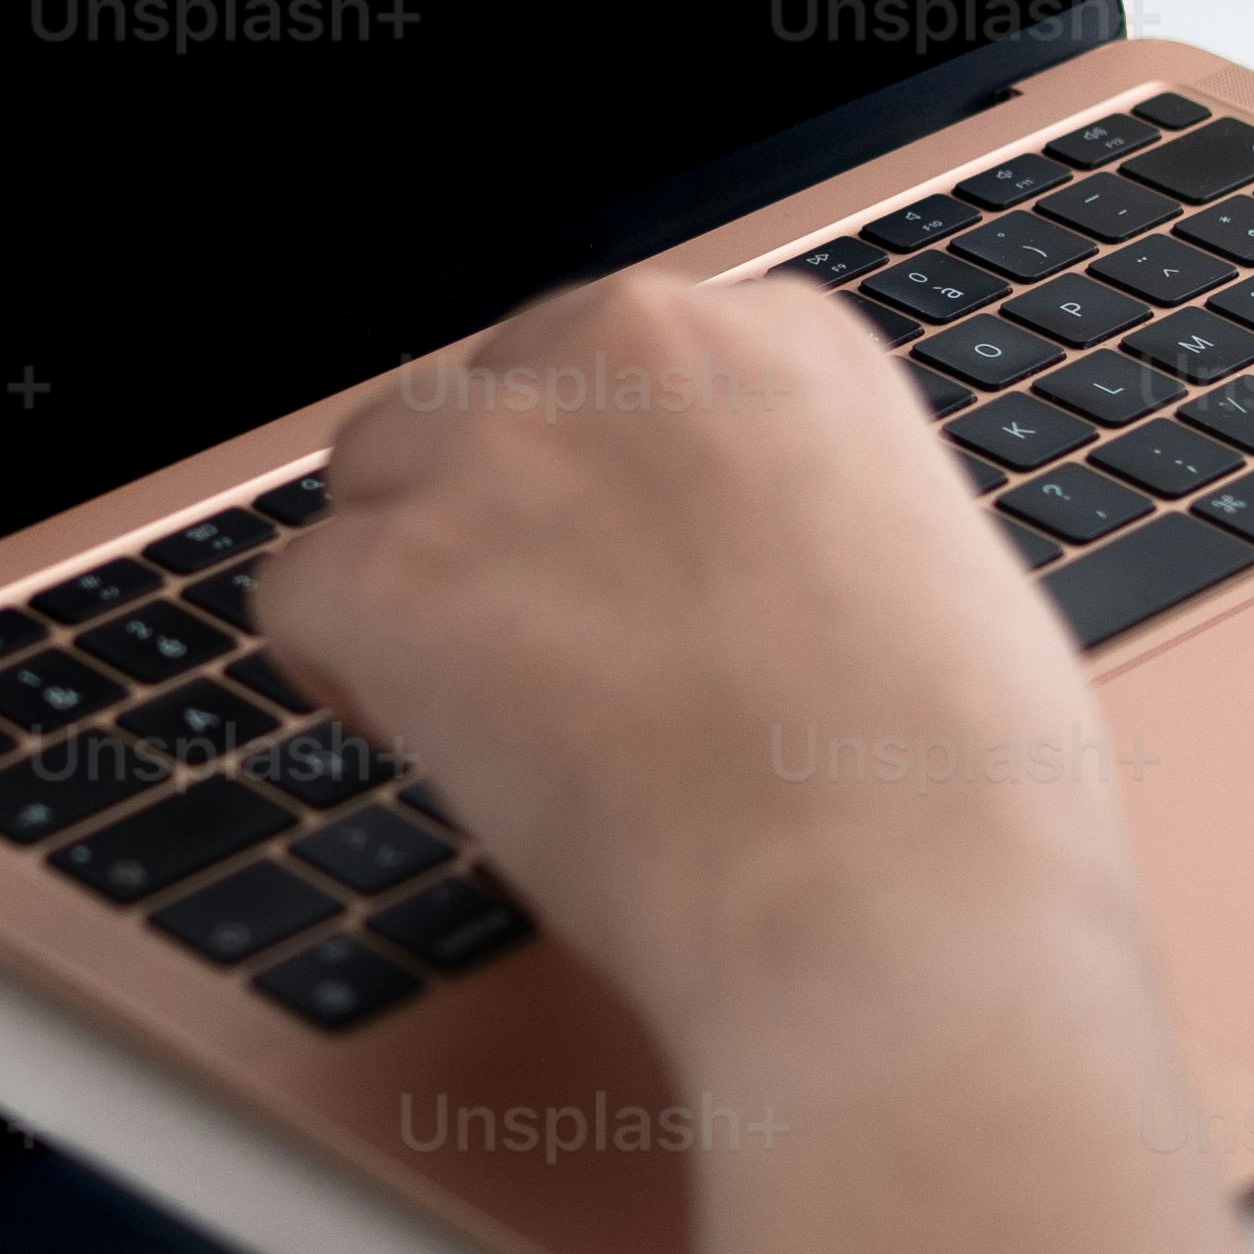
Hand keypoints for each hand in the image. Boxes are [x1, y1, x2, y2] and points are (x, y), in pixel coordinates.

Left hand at [255, 269, 1157, 1084]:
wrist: (897, 913)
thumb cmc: (956, 798)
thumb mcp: (927, 564)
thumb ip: (805, 510)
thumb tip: (736, 556)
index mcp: (778, 340)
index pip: (609, 365)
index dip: (597, 490)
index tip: (617, 582)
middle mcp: (634, 352)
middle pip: (479, 401)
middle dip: (492, 519)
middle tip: (550, 658)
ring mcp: (507, 452)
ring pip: (373, 478)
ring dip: (408, 579)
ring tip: (493, 709)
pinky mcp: (406, 572)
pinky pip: (297, 593)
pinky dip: (339, 676)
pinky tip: (423, 745)